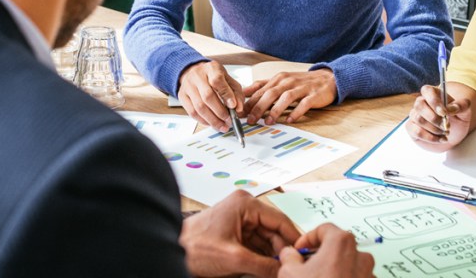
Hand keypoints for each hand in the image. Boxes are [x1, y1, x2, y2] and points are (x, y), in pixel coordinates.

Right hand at [178, 61, 243, 130]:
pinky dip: (203, 121)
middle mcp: (197, 76)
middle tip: (229, 121)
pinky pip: (191, 112)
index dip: (226, 95)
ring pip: (199, 107)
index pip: (217, 81)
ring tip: (222, 126)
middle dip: (220, 112)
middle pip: (207, 96)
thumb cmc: (213, 76)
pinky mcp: (182, 95)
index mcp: (211, 69)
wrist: (194, 71)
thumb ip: (236, 93)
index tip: (233, 106)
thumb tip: (238, 108)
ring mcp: (188, 86)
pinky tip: (211, 123)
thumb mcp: (228, 79)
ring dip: (212, 120)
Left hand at [180, 190, 300, 277]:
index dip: (294, 240)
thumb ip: (264, 266)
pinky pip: (257, 245)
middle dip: (282, 251)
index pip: (280, 220)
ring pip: (267, 240)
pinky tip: (269, 269)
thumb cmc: (194, 247)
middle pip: (275, 231)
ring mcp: (240, 220)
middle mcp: (245, 208)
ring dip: (274, 256)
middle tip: (292, 268)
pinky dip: (263, 258)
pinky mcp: (235, 233)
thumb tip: (285, 272)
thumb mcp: (234, 259)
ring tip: (281, 270)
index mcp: (245, 204)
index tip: (304, 256)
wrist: (172, 251)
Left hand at [242, 70, 335, 124]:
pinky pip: (304, 104)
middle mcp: (288, 81)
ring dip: (276, 110)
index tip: (240, 112)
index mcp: (279, 78)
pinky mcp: (313, 95)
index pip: (261, 90)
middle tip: (251, 120)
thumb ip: (263, 86)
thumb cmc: (301, 82)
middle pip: (271, 93)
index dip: (249, 101)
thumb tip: (244, 92)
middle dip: (259, 107)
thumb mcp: (281, 81)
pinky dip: (296, 112)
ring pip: (286, 98)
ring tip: (268, 121)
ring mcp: (301, 88)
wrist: (328, 78)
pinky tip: (289, 120)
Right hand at [277, 223, 374, 277]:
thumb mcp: (289, 273)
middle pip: (337, 246)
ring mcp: (368, 275)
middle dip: (320, 255)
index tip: (300, 249)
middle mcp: (360, 256)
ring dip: (332, 270)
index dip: (308, 238)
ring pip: (347, 264)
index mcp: (341, 243)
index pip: (325, 229)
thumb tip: (290, 254)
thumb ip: (288, 257)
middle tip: (305, 267)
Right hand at [405, 84, 475, 151]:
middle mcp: (421, 103)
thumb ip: (461, 106)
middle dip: (434, 118)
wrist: (453, 136)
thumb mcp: (465, 112)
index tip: (444, 113)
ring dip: (434, 129)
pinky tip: (440, 139)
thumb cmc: (457, 120)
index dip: (434, 101)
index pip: (427, 91)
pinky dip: (431, 138)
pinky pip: (416, 131)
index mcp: (433, 94)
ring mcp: (415, 115)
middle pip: (419, 105)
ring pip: (418, 119)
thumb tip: (450, 108)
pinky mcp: (412, 128)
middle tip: (447, 126)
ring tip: (445, 133)